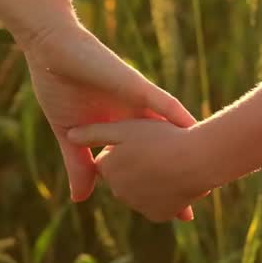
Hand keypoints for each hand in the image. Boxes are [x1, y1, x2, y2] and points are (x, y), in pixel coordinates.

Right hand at [19, 18, 198, 218]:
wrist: (51, 50)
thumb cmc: (59, 88)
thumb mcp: (70, 136)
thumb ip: (80, 165)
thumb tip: (82, 199)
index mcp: (122, 129)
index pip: (146, 161)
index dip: (159, 185)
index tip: (178, 212)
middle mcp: (136, 116)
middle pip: (165, 147)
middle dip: (181, 172)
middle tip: (201, 199)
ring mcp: (136, 99)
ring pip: (169, 124)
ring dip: (187, 143)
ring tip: (210, 165)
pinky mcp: (131, 82)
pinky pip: (156, 98)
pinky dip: (172, 112)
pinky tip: (191, 126)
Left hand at [67, 119, 213, 222]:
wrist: (197, 160)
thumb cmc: (161, 138)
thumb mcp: (124, 128)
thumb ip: (94, 132)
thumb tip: (69, 135)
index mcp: (107, 168)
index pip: (108, 159)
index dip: (126, 146)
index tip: (141, 139)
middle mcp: (117, 190)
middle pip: (124, 176)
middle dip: (136, 166)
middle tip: (158, 150)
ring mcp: (137, 205)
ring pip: (141, 190)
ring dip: (151, 180)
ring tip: (171, 163)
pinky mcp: (157, 215)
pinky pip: (157, 204)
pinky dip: (165, 195)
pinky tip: (177, 180)